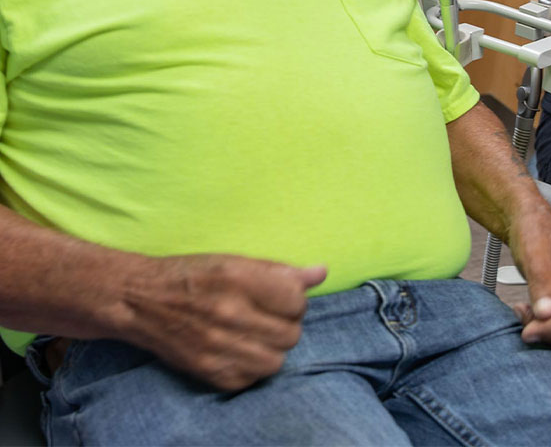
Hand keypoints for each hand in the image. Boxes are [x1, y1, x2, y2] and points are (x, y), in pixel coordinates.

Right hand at [121, 253, 325, 389]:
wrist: (139, 300)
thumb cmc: (193, 274)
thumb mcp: (236, 261)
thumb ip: (281, 271)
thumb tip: (321, 273)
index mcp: (239, 278)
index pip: (297, 299)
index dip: (295, 299)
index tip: (282, 296)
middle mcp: (229, 313)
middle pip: (291, 333)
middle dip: (287, 324)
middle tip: (270, 315)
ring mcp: (217, 346)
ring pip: (276, 360)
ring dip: (273, 348)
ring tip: (258, 334)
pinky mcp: (207, 372)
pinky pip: (251, 379)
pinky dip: (252, 366)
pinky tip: (241, 349)